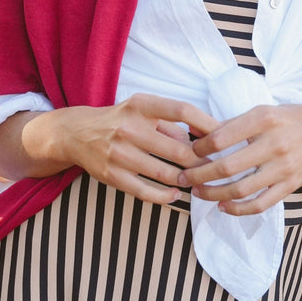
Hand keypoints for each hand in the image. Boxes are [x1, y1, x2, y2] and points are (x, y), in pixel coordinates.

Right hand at [0, 94, 218, 205]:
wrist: (77, 133)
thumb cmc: (121, 119)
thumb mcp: (144, 109)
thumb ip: (173, 122)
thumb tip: (210, 136)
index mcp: (141, 105)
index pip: (183, 111)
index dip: (208, 124)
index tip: (224, 138)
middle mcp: (129, 127)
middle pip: (179, 149)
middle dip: (202, 162)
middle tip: (215, 168)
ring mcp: (119, 153)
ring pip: (166, 173)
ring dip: (187, 180)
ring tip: (199, 182)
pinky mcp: (112, 176)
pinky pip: (147, 191)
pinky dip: (166, 196)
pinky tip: (176, 193)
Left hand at [176, 104, 301, 214]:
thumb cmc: (288, 119)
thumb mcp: (262, 110)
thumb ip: (233, 124)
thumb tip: (197, 135)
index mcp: (263, 120)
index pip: (220, 138)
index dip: (199, 148)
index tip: (190, 152)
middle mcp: (274, 144)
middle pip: (226, 167)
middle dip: (197, 175)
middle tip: (182, 177)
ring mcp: (283, 168)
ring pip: (239, 189)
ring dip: (212, 194)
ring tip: (197, 192)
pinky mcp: (290, 185)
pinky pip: (259, 204)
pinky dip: (237, 209)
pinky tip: (222, 207)